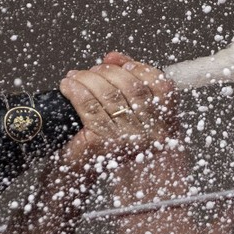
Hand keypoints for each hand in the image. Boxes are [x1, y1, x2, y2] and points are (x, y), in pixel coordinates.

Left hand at [59, 52, 175, 163]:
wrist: (89, 176)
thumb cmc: (110, 145)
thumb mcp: (131, 116)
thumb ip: (129, 84)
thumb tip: (113, 58)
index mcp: (165, 125)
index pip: (161, 86)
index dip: (140, 69)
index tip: (123, 64)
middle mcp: (152, 133)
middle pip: (132, 87)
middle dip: (109, 72)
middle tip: (93, 70)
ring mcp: (128, 139)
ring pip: (109, 95)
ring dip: (88, 79)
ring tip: (76, 76)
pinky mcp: (104, 143)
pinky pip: (89, 107)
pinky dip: (77, 92)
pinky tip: (68, 87)